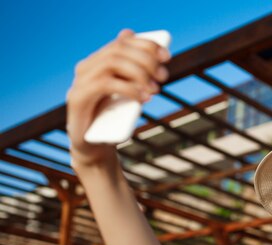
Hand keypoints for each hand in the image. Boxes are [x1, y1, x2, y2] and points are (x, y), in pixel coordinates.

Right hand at [66, 29, 170, 167]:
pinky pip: (104, 84)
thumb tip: (155, 56)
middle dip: (146, 60)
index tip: (166, 55)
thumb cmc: (114, 120)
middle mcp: (87, 67)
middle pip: (119, 50)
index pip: (122, 42)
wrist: (95, 148)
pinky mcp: (77, 98)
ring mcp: (80, 81)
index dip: (146, 44)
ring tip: (154, 89)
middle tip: (163, 76)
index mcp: (99, 62)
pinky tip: (142, 98)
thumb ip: (138, 77)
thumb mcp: (131, 95)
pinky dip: (128, 88)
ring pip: (112, 62)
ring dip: (139, 72)